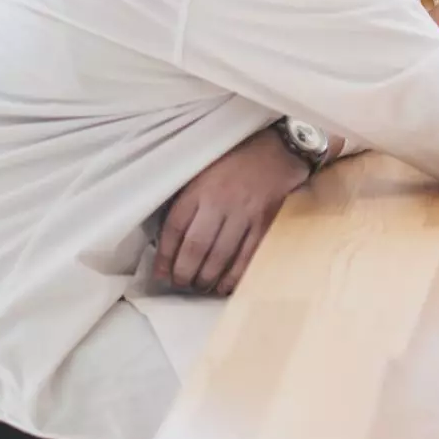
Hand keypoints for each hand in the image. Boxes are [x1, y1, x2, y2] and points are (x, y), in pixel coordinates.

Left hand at [151, 129, 309, 295]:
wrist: (277, 152)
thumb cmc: (235, 164)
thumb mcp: (203, 174)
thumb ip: (189, 202)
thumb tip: (172, 241)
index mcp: (199, 189)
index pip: (175, 228)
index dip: (165, 255)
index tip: (161, 273)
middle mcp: (220, 202)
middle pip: (196, 246)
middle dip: (185, 272)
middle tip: (180, 283)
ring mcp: (244, 214)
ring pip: (221, 255)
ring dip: (207, 278)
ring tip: (200, 286)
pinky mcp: (265, 224)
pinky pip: (248, 257)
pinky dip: (234, 276)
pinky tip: (225, 286)